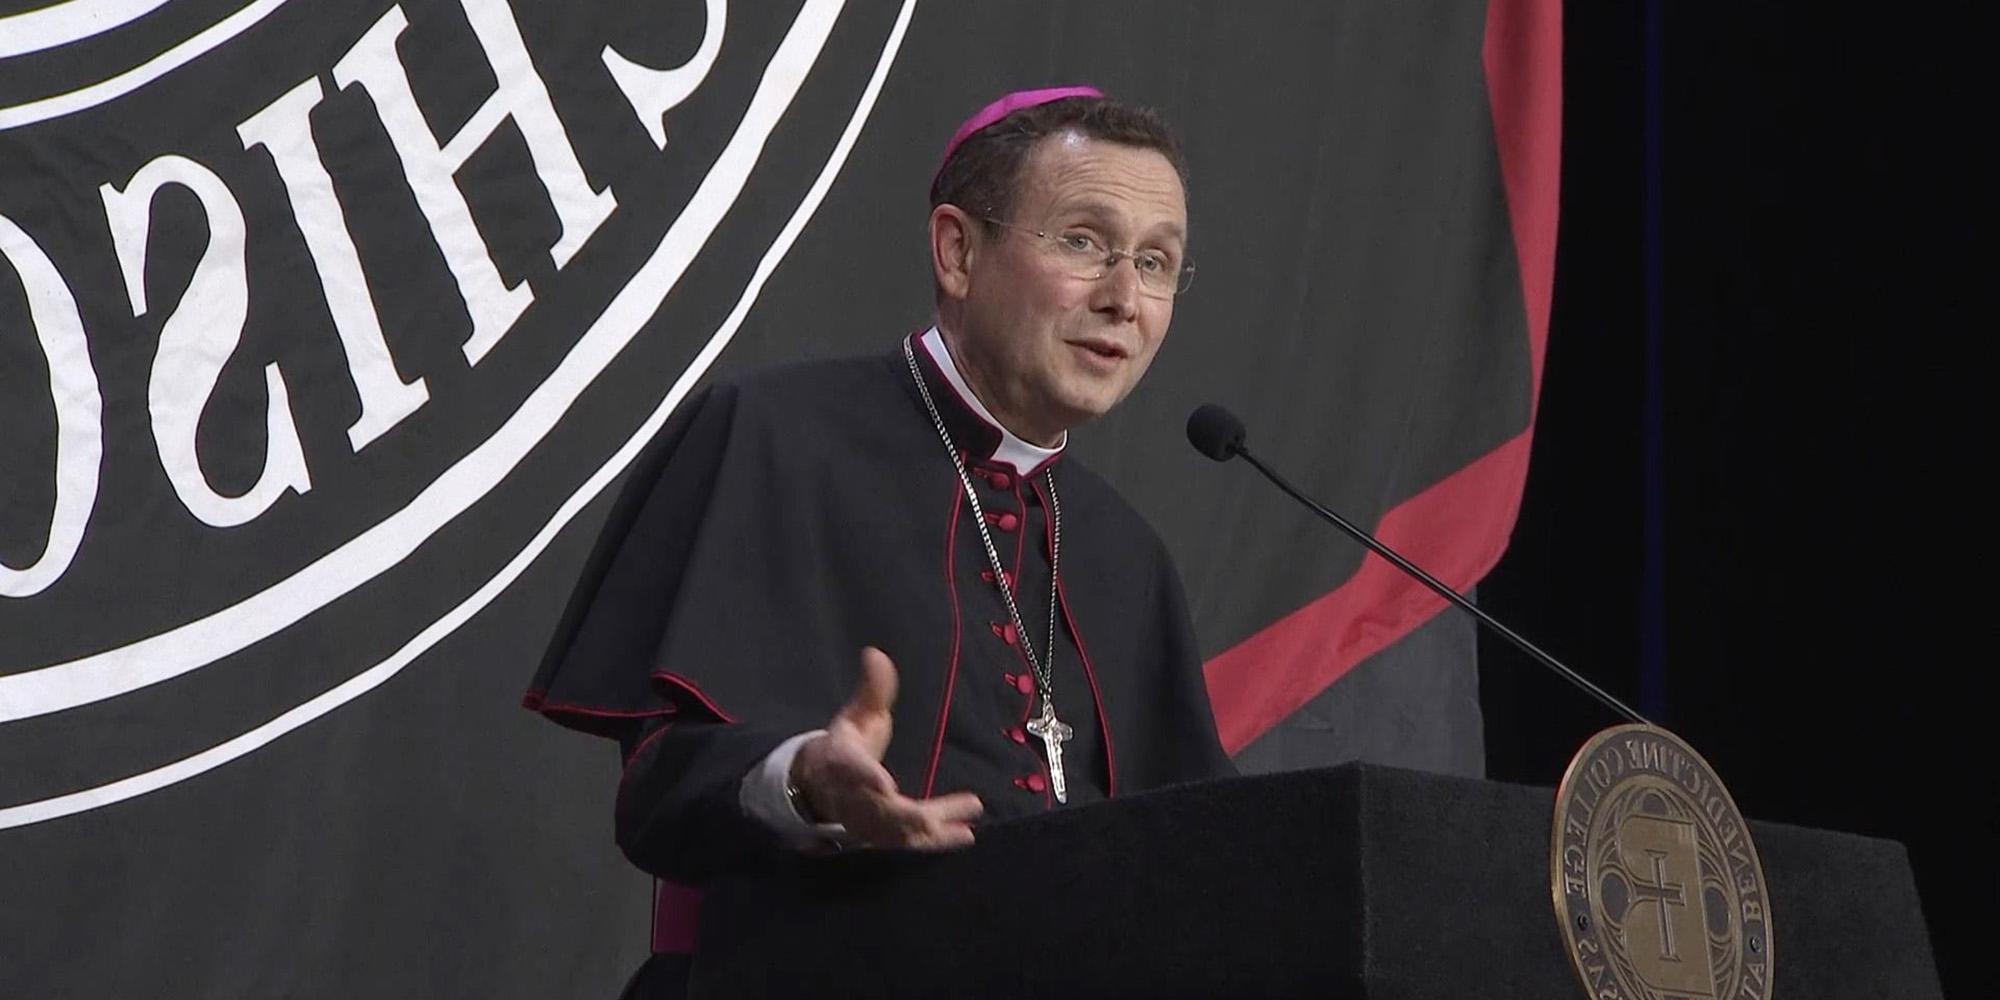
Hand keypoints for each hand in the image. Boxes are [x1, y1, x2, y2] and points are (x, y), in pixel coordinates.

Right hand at [789, 647, 983, 848]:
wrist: (820, 785)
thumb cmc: (846, 744)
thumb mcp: (857, 713)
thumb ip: (872, 689)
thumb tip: (875, 653)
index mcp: (842, 762)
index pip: (850, 770)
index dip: (865, 778)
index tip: (883, 784)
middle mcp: (852, 797)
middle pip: (884, 810)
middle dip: (919, 813)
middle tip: (963, 804)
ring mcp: (865, 821)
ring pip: (900, 831)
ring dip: (936, 829)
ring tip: (969, 821)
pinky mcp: (880, 837)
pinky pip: (908, 843)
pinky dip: (935, 842)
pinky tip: (965, 836)